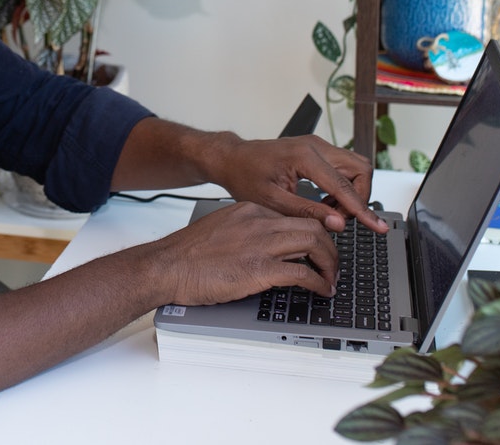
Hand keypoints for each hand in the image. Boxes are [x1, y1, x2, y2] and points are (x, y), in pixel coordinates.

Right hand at [147, 201, 338, 304]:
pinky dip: (318, 283)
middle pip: (313, 225)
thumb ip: (247, 233)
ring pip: (315, 243)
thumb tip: (269, 249)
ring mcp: (260, 244)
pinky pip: (303, 273)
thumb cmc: (188, 254)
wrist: (167, 266)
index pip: (295, 216)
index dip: (314, 235)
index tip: (319, 249)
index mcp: (251, 210)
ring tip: (331, 279)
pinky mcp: (259, 269)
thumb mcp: (223, 229)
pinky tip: (320, 291)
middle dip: (330, 248)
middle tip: (332, 266)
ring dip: (330, 264)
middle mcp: (260, 221)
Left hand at [214, 135, 387, 234]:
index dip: (362, 209)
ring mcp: (318, 145)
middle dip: (357, 197)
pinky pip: (345, 167)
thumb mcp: (272, 202)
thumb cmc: (245, 177)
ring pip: (356, 167)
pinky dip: (343, 186)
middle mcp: (315, 146)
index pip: (344, 185)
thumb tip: (337, 224)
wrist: (233, 159)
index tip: (377, 226)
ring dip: (351, 192)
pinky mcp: (318, 150)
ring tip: (329, 210)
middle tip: (337, 217)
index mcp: (304, 156)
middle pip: (360, 169)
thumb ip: (307, 212)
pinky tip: (324, 201)